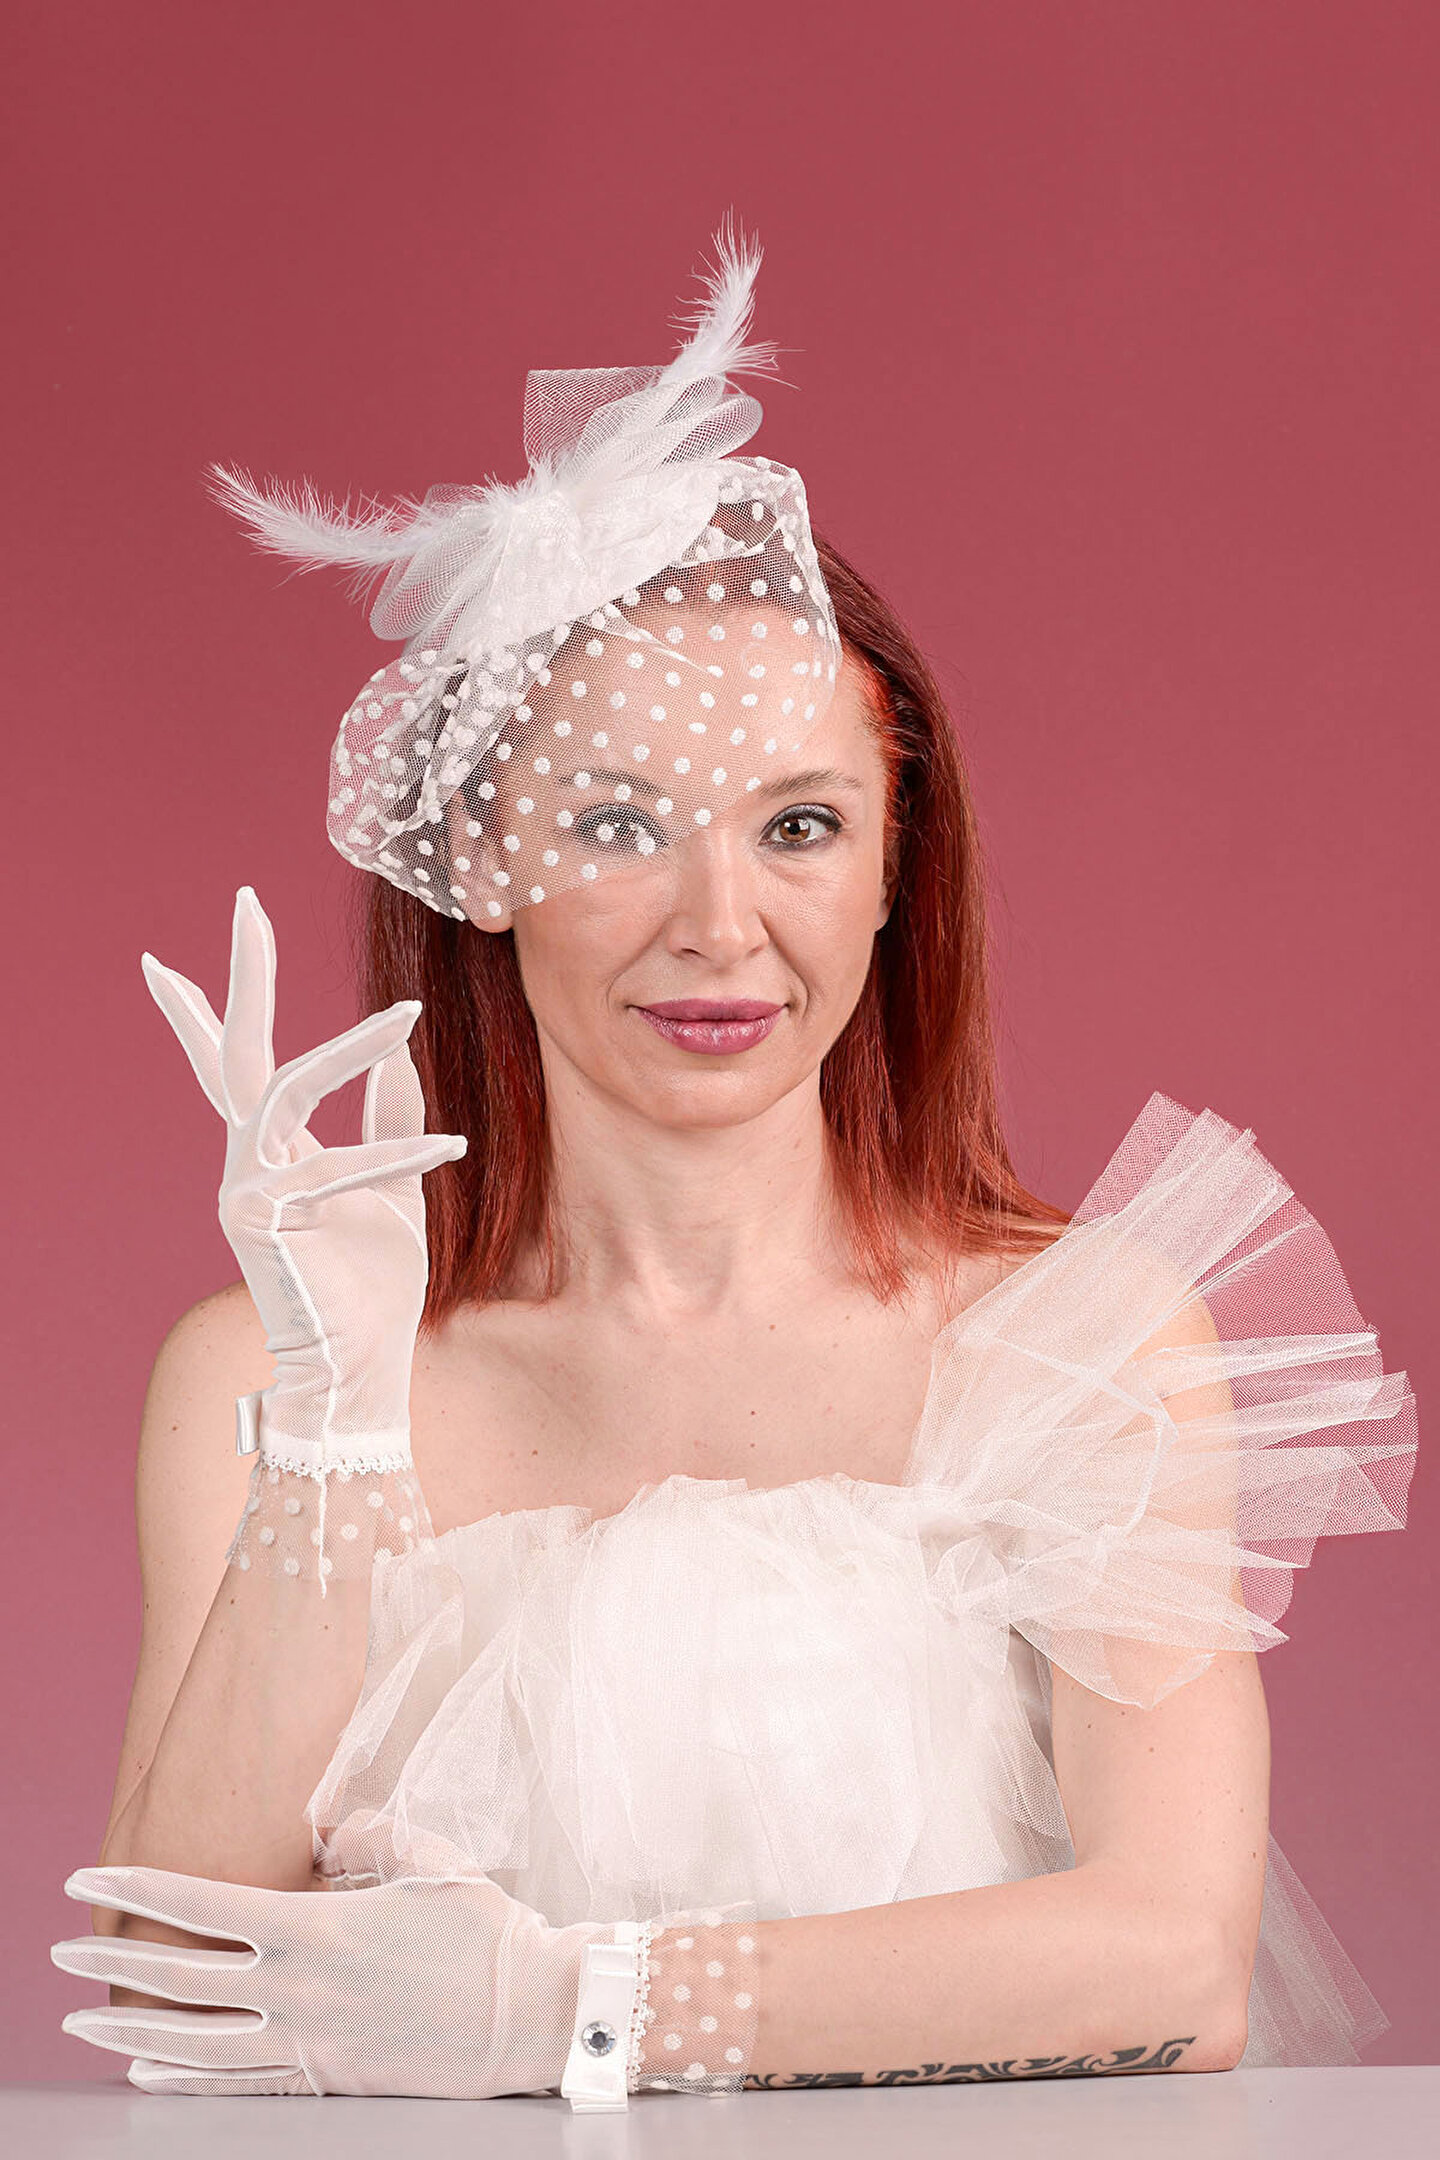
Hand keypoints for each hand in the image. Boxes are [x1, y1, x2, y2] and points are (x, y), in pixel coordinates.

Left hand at [52, 1864, 609, 2099]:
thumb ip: (364, 1832)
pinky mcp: (328, 2079)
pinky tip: (146, 2075)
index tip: (82, 1880)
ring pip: (194, 2044)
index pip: (197, 1905)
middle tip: (54, 1956)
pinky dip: (183, 2080)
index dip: (133, 1891)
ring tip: (79, 2026)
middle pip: (178, 1979)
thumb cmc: (483, 1926)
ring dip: (128, 2034)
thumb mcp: (426, 1855)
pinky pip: (237, 2083)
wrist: (531, 2011)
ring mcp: (309, 2041)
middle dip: (108, 1966)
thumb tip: (321, 1824)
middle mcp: (298, 1988)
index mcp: (314, 1925)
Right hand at [141, 886, 466, 1473]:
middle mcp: (250, 1161)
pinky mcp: (268, 1222)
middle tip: (245, 901)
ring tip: (405, 1014)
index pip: (236, 1064)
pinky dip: (394, 1152)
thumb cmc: (373, 1284)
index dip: (210, 1007)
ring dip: (349, 1048)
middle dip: (243, 974)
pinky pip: (337, 1167)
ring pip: (286, 1090)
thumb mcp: (395, 1185)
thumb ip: (388, 1114)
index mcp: (274, 1152)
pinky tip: (452, 1145)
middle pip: (236, 1050)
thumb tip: (396, 1044)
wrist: (362, 1368)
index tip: (189, 947)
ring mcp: (248, 1188)